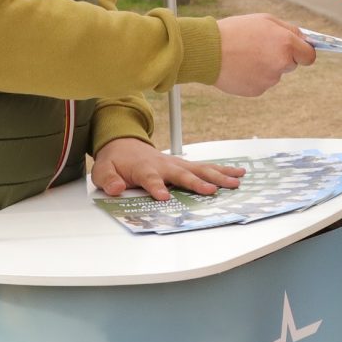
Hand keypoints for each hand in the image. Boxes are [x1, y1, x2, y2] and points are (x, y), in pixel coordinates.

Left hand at [89, 138, 244, 200]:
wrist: (124, 144)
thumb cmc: (116, 161)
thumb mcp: (103, 171)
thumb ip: (108, 180)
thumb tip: (116, 188)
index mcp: (144, 168)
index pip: (151, 179)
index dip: (156, 187)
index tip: (164, 197)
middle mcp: (164, 165)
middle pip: (183, 174)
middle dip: (197, 182)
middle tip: (211, 191)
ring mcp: (177, 163)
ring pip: (200, 169)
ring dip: (218, 175)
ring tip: (235, 182)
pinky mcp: (184, 164)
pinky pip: (205, 167)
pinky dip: (222, 170)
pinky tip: (238, 173)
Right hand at [214, 13, 315, 96]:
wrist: (208, 50)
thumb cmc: (235, 31)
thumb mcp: (265, 20)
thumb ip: (288, 30)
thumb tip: (303, 39)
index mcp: (286, 43)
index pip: (309, 56)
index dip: (304, 53)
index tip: (299, 52)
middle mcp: (281, 63)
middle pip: (291, 64)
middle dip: (282, 57)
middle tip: (261, 48)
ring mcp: (269, 79)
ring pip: (275, 74)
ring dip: (266, 66)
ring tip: (245, 55)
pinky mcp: (257, 90)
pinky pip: (261, 83)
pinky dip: (254, 76)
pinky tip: (240, 66)